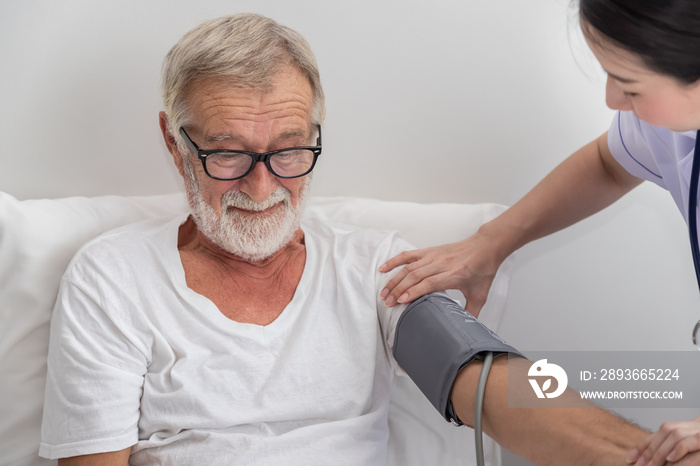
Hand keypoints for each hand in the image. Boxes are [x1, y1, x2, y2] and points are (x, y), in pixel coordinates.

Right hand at [378, 231, 505, 316]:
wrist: (486, 246)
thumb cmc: (483, 270)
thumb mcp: (480, 295)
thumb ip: (471, 313)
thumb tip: (465, 331)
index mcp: (455, 274)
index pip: (430, 283)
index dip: (415, 291)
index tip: (401, 301)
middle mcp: (442, 263)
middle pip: (415, 276)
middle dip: (399, 289)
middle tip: (388, 303)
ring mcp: (434, 256)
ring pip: (409, 267)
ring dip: (394, 280)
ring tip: (384, 293)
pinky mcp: (429, 250)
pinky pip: (408, 255)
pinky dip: (394, 261)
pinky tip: (383, 268)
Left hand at [626, 417, 699, 465]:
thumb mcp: (690, 446)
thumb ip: (672, 447)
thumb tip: (657, 460)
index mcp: (687, 427)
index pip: (660, 433)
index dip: (644, 445)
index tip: (630, 458)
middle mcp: (693, 426)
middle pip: (666, 431)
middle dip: (650, 450)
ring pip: (676, 435)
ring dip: (661, 451)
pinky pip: (692, 441)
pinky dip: (679, 449)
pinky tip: (670, 459)